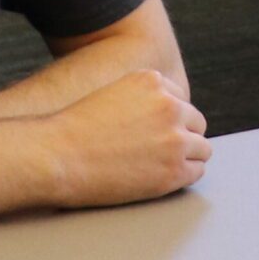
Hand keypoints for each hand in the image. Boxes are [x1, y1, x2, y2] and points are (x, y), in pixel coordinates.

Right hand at [50, 68, 209, 207]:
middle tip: (160, 152)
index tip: (155, 133)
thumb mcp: (112, 94)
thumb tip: (160, 116)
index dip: (169, 119)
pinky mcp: (173, 170)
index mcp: (153, 82)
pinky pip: (196, 171)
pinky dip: (184, 175)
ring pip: (202, 147)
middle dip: (181, 136)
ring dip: (186, 157)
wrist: (57, 157)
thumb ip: (141, 99)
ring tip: (162, 166)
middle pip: (195, 122)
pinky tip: (165, 178)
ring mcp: (174, 138)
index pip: (180, 100)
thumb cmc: (75, 130)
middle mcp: (170, 106)